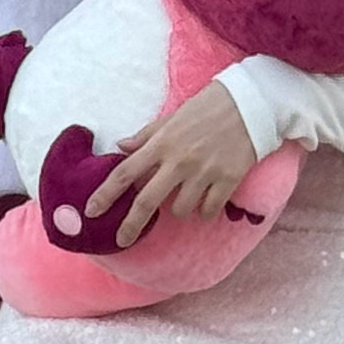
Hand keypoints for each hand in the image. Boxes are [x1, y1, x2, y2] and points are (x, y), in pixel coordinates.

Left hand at [88, 81, 260, 244]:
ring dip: (178, 210)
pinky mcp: (227, 180)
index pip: (125, 173)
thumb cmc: (210, 106)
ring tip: (185, 196)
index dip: (105, 194)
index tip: (92, 211)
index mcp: (162, 143)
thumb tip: (121, 147)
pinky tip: (207, 200)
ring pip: (180, 210)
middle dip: (130, 225)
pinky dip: (204, 210)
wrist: (252, 103)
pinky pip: (208, 210)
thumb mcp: (173, 116)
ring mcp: (204, 173)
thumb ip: (147, 136)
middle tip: (122, 239)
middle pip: (146, 201)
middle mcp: (179, 161)